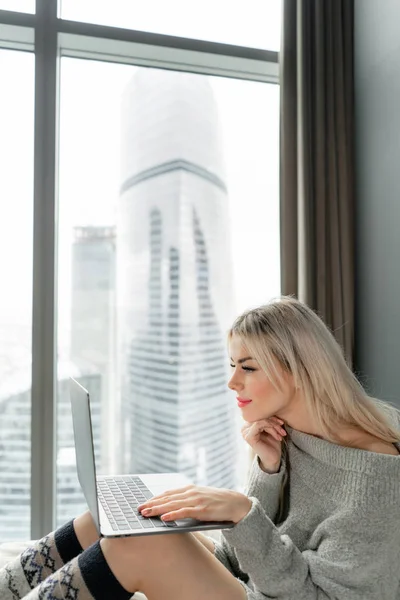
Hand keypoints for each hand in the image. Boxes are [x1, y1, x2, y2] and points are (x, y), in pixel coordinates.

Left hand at [137, 485, 251, 523]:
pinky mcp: (203, 510)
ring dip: (158, 509)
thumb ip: (186, 501)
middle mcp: (191, 492)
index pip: (167, 493)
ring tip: (146, 513)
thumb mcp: (199, 498)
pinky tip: (164, 518)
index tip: (143, 503)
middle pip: (167, 498)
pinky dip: (173, 514)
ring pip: (173, 504)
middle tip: (139, 509)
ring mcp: (197, 500)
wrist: (236, 503)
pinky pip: (185, 512)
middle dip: (152, 504)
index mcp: (189, 489)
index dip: (154, 498)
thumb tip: (170, 509)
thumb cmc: (216, 503)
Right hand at [241, 417, 285, 472]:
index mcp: (249, 424)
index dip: (272, 416)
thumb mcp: (272, 428)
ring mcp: (245, 432)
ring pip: (261, 420)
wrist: (273, 459)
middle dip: (274, 422)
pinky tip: (277, 436)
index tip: (282, 423)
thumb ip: (269, 418)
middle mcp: (245, 427)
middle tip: (283, 430)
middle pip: (260, 416)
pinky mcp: (249, 436)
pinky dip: (270, 428)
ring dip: (274, 426)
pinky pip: (259, 424)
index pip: (260, 414)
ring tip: (281, 434)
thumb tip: (272, 405)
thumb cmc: (273, 443)